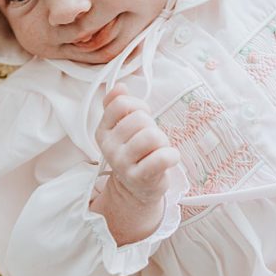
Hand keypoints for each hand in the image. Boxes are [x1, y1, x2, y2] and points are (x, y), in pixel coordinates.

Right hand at [95, 83, 180, 205]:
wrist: (136, 188)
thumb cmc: (134, 152)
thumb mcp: (121, 128)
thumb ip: (117, 105)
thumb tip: (120, 86)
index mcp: (103, 131)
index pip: (122, 104)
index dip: (139, 107)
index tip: (141, 118)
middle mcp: (109, 147)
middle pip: (141, 119)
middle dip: (152, 126)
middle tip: (150, 141)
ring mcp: (122, 163)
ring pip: (153, 136)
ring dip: (163, 141)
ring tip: (157, 150)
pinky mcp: (140, 178)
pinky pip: (163, 157)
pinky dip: (172, 156)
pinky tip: (168, 159)